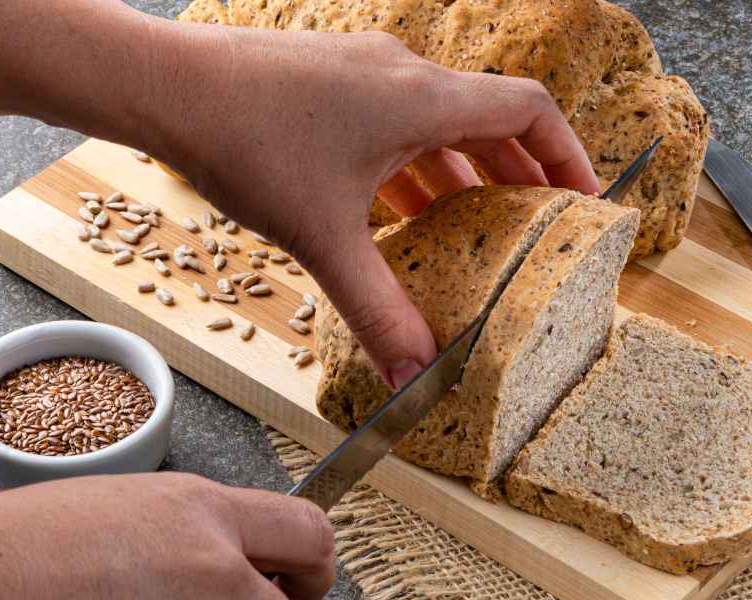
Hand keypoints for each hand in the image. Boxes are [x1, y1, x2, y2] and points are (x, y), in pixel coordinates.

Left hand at [109, 23, 599, 388]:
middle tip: (534, 223)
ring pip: (435, 122)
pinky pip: (391, 122)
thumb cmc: (247, 142)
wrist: (168, 89)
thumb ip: (376, 308)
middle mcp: (401, 75)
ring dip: (460, 170)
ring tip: (471, 223)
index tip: (583, 196)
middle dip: (517, 173)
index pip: (527, 110)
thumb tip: (412, 373)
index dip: (567, 152)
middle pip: (486, 119)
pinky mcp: (327, 83)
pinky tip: (395, 209)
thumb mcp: (324, 236)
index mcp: (422, 99)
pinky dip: (410, 164)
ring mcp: (362, 74)